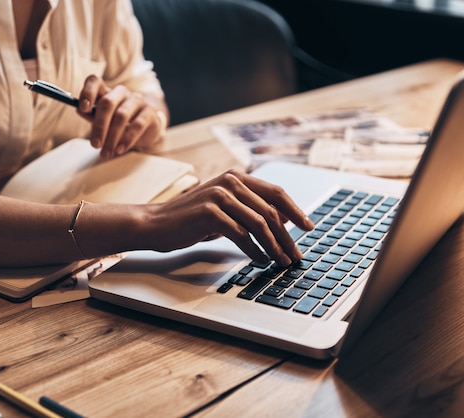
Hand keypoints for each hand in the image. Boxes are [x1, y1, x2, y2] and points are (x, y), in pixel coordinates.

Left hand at [77, 75, 166, 158]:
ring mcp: (137, 100)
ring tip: (106, 152)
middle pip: (108, 102)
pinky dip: (127, 139)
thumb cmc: (121, 122)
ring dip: (112, 136)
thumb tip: (79, 110)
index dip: (88, 92)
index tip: (83, 108)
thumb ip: (92, 115)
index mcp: (107, 91)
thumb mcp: (104, 120)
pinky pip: (138, 124)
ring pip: (122, 115)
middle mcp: (122, 92)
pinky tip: (120, 149)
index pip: (95, 81)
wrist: (147, 126)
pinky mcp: (150, 111)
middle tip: (95, 144)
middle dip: (99, 125)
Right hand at [139, 169, 314, 265]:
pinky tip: (260, 261)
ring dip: (274, 246)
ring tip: (281, 262)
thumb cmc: (191, 219)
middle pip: (271, 210)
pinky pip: (241, 234)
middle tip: (295, 255)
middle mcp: (230, 181)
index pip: (276, 192)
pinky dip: (254, 250)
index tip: (309, 227)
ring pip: (259, 223)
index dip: (296, 210)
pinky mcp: (210, 213)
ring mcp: (220, 195)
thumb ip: (251, 208)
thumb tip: (285, 218)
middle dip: (287, 236)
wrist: (155, 223)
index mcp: (237, 177)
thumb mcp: (225, 208)